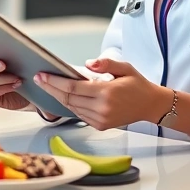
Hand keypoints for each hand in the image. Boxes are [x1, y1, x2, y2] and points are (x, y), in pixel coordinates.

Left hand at [34, 57, 166, 129]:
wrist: (150, 105)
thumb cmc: (137, 85)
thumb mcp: (125, 67)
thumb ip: (106, 64)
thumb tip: (88, 64)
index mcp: (106, 93)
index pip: (73, 88)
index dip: (54, 82)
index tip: (42, 75)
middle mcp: (102, 108)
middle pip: (68, 99)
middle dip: (51, 89)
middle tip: (39, 79)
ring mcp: (100, 119)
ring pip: (72, 108)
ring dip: (58, 97)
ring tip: (48, 85)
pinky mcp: (100, 125)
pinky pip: (79, 114)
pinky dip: (70, 105)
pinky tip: (64, 96)